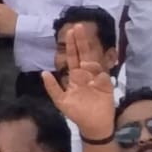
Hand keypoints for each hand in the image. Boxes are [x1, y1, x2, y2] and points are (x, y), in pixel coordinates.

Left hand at [42, 21, 115, 137]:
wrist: (93, 126)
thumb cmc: (77, 113)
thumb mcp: (61, 101)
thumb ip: (53, 88)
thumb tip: (44, 73)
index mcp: (75, 76)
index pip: (73, 57)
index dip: (72, 45)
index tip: (70, 31)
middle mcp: (86, 74)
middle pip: (83, 54)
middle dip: (80, 41)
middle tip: (78, 26)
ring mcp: (97, 78)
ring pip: (93, 60)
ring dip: (89, 52)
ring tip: (84, 42)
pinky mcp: (107, 85)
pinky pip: (103, 75)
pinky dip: (99, 74)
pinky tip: (95, 75)